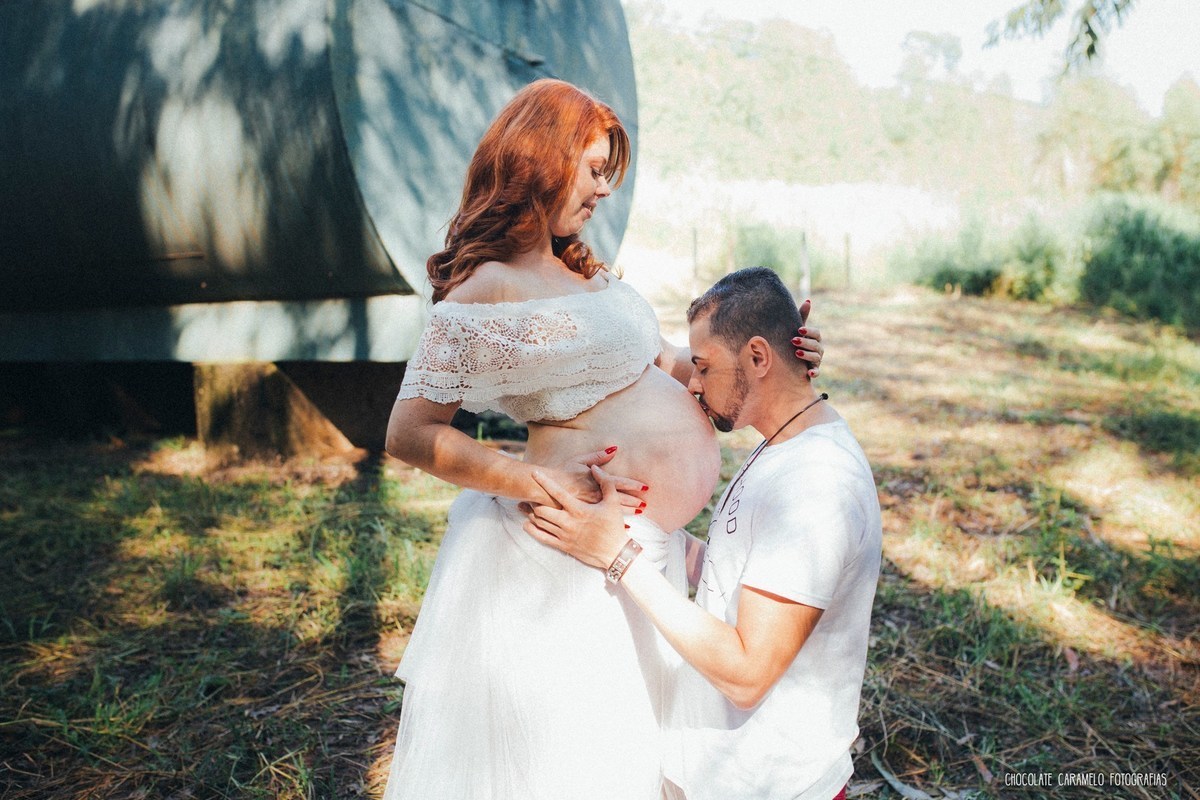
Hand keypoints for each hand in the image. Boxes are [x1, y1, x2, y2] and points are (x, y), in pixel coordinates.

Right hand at [520, 446, 648, 512]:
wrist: (542, 489)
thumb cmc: (561, 473)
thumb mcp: (579, 461)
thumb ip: (597, 457)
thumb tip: (613, 449)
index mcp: (595, 480)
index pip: (618, 483)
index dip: (632, 485)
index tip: (646, 488)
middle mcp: (593, 494)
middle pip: (617, 499)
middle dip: (632, 502)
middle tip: (644, 506)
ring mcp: (588, 507)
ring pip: (610, 512)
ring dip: (625, 513)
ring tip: (638, 514)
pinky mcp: (582, 516)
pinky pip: (600, 521)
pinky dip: (611, 524)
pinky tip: (619, 528)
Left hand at [523, 465, 628, 569]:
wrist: (616, 553)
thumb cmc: (615, 526)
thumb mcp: (613, 502)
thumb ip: (605, 482)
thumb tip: (594, 468)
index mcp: (579, 510)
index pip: (557, 493)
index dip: (544, 482)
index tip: (534, 473)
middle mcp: (569, 523)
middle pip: (542, 508)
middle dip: (534, 499)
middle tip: (529, 492)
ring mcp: (564, 535)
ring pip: (540, 522)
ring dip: (531, 513)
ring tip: (526, 505)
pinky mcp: (563, 546)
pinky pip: (542, 538)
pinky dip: (532, 530)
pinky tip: (527, 523)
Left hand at [793, 298, 822, 378]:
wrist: (792, 361)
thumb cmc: (796, 341)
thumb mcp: (798, 330)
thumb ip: (803, 316)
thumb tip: (808, 300)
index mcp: (815, 338)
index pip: (816, 334)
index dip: (809, 331)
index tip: (799, 330)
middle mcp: (818, 349)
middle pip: (816, 345)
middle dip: (806, 342)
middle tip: (793, 341)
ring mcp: (817, 361)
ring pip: (816, 358)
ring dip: (807, 355)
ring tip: (796, 353)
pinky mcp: (813, 371)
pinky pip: (817, 372)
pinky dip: (815, 373)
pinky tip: (809, 373)